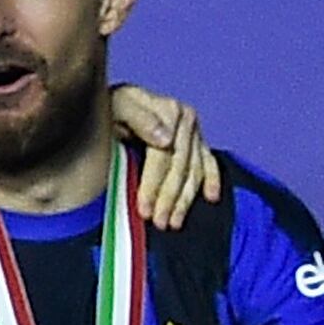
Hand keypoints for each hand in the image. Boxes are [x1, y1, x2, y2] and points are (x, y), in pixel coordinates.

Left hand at [108, 86, 224, 221]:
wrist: (114, 102)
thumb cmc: (111, 106)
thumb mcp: (117, 106)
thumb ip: (139, 119)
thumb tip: (166, 140)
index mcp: (168, 109)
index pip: (163, 155)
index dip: (153, 184)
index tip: (144, 209)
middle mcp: (186, 119)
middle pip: (180, 166)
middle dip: (169, 198)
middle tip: (159, 222)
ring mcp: (195, 131)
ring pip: (195, 170)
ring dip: (185, 199)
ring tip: (174, 222)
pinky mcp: (199, 141)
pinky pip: (210, 163)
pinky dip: (212, 181)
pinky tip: (211, 198)